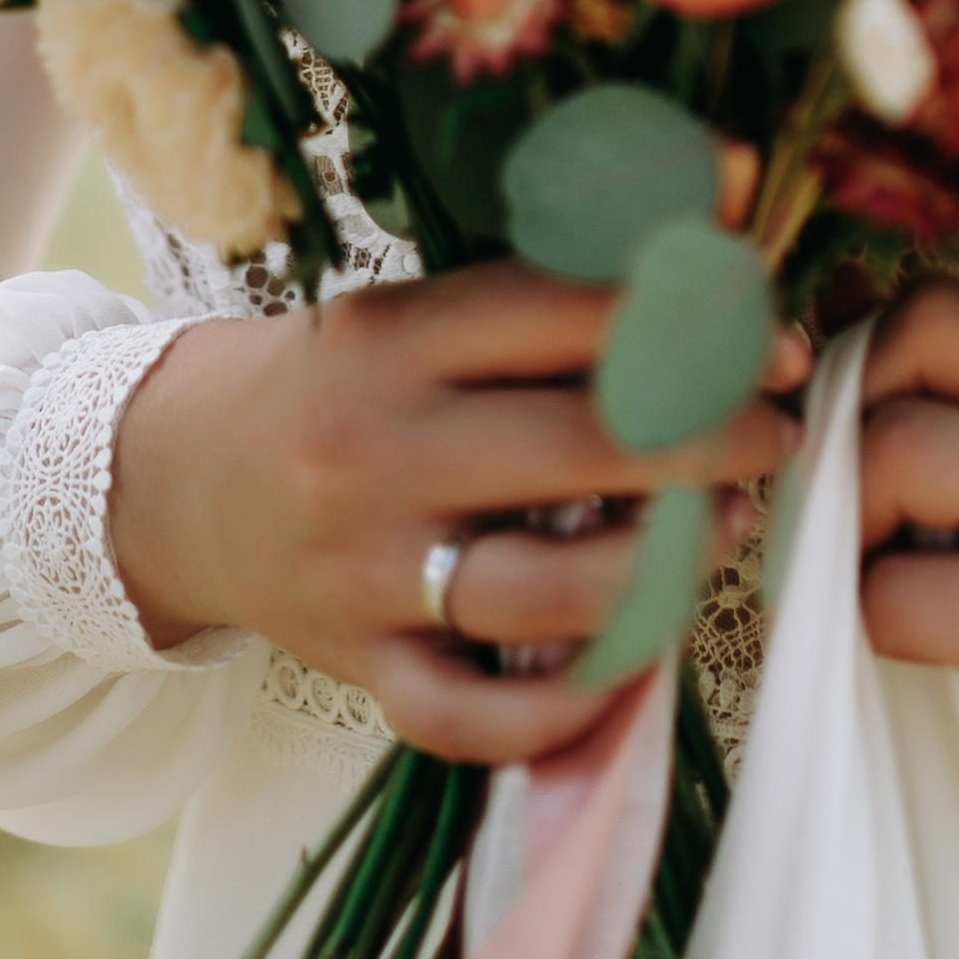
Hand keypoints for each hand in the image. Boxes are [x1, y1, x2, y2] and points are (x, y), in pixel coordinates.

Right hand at [108, 262, 807, 767]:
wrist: (179, 481)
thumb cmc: (341, 384)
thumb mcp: (418, 313)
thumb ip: (549, 296)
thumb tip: (725, 240)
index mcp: (393, 337)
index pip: (564, 313)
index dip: (691, 322)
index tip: (775, 341)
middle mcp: (373, 452)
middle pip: (580, 448)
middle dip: (713, 442)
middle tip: (779, 436)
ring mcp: (363, 574)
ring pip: (547, 591)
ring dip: (669, 566)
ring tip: (729, 529)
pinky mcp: (360, 670)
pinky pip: (477, 717)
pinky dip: (568, 705)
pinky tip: (636, 661)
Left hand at [857, 282, 958, 912]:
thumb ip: (950, 358)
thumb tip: (832, 281)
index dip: (880, 335)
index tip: (883, 401)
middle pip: (921, 329)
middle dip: (855, 402)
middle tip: (871, 482)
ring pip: (900, 451)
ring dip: (851, 515)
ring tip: (885, 554)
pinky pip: (900, 593)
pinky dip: (870, 615)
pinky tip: (914, 631)